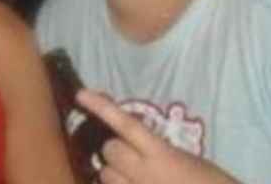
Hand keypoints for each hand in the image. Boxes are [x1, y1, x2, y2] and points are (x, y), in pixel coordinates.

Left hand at [77, 90, 240, 183]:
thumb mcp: (189, 161)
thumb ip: (159, 150)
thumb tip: (135, 142)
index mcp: (163, 156)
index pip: (127, 126)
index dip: (103, 109)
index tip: (81, 95)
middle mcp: (145, 174)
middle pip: (109, 150)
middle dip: (115, 150)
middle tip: (131, 156)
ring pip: (105, 174)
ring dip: (113, 173)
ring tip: (132, 177)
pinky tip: (129, 183)